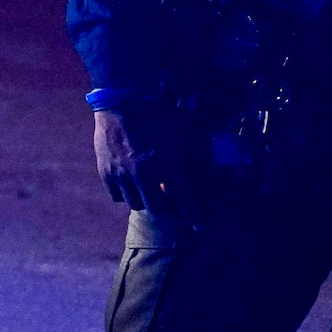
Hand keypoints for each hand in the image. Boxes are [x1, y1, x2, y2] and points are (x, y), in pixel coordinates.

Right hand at [94, 106, 196, 230]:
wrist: (119, 103)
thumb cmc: (155, 113)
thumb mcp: (183, 126)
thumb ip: (201, 141)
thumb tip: (226, 146)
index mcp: (166, 165)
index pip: (184, 199)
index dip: (194, 216)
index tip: (201, 229)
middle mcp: (144, 176)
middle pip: (156, 208)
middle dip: (164, 206)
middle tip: (167, 200)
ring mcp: (122, 176)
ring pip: (135, 204)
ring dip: (144, 200)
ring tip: (147, 192)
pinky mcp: (106, 173)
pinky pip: (116, 195)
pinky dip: (125, 193)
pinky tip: (129, 184)